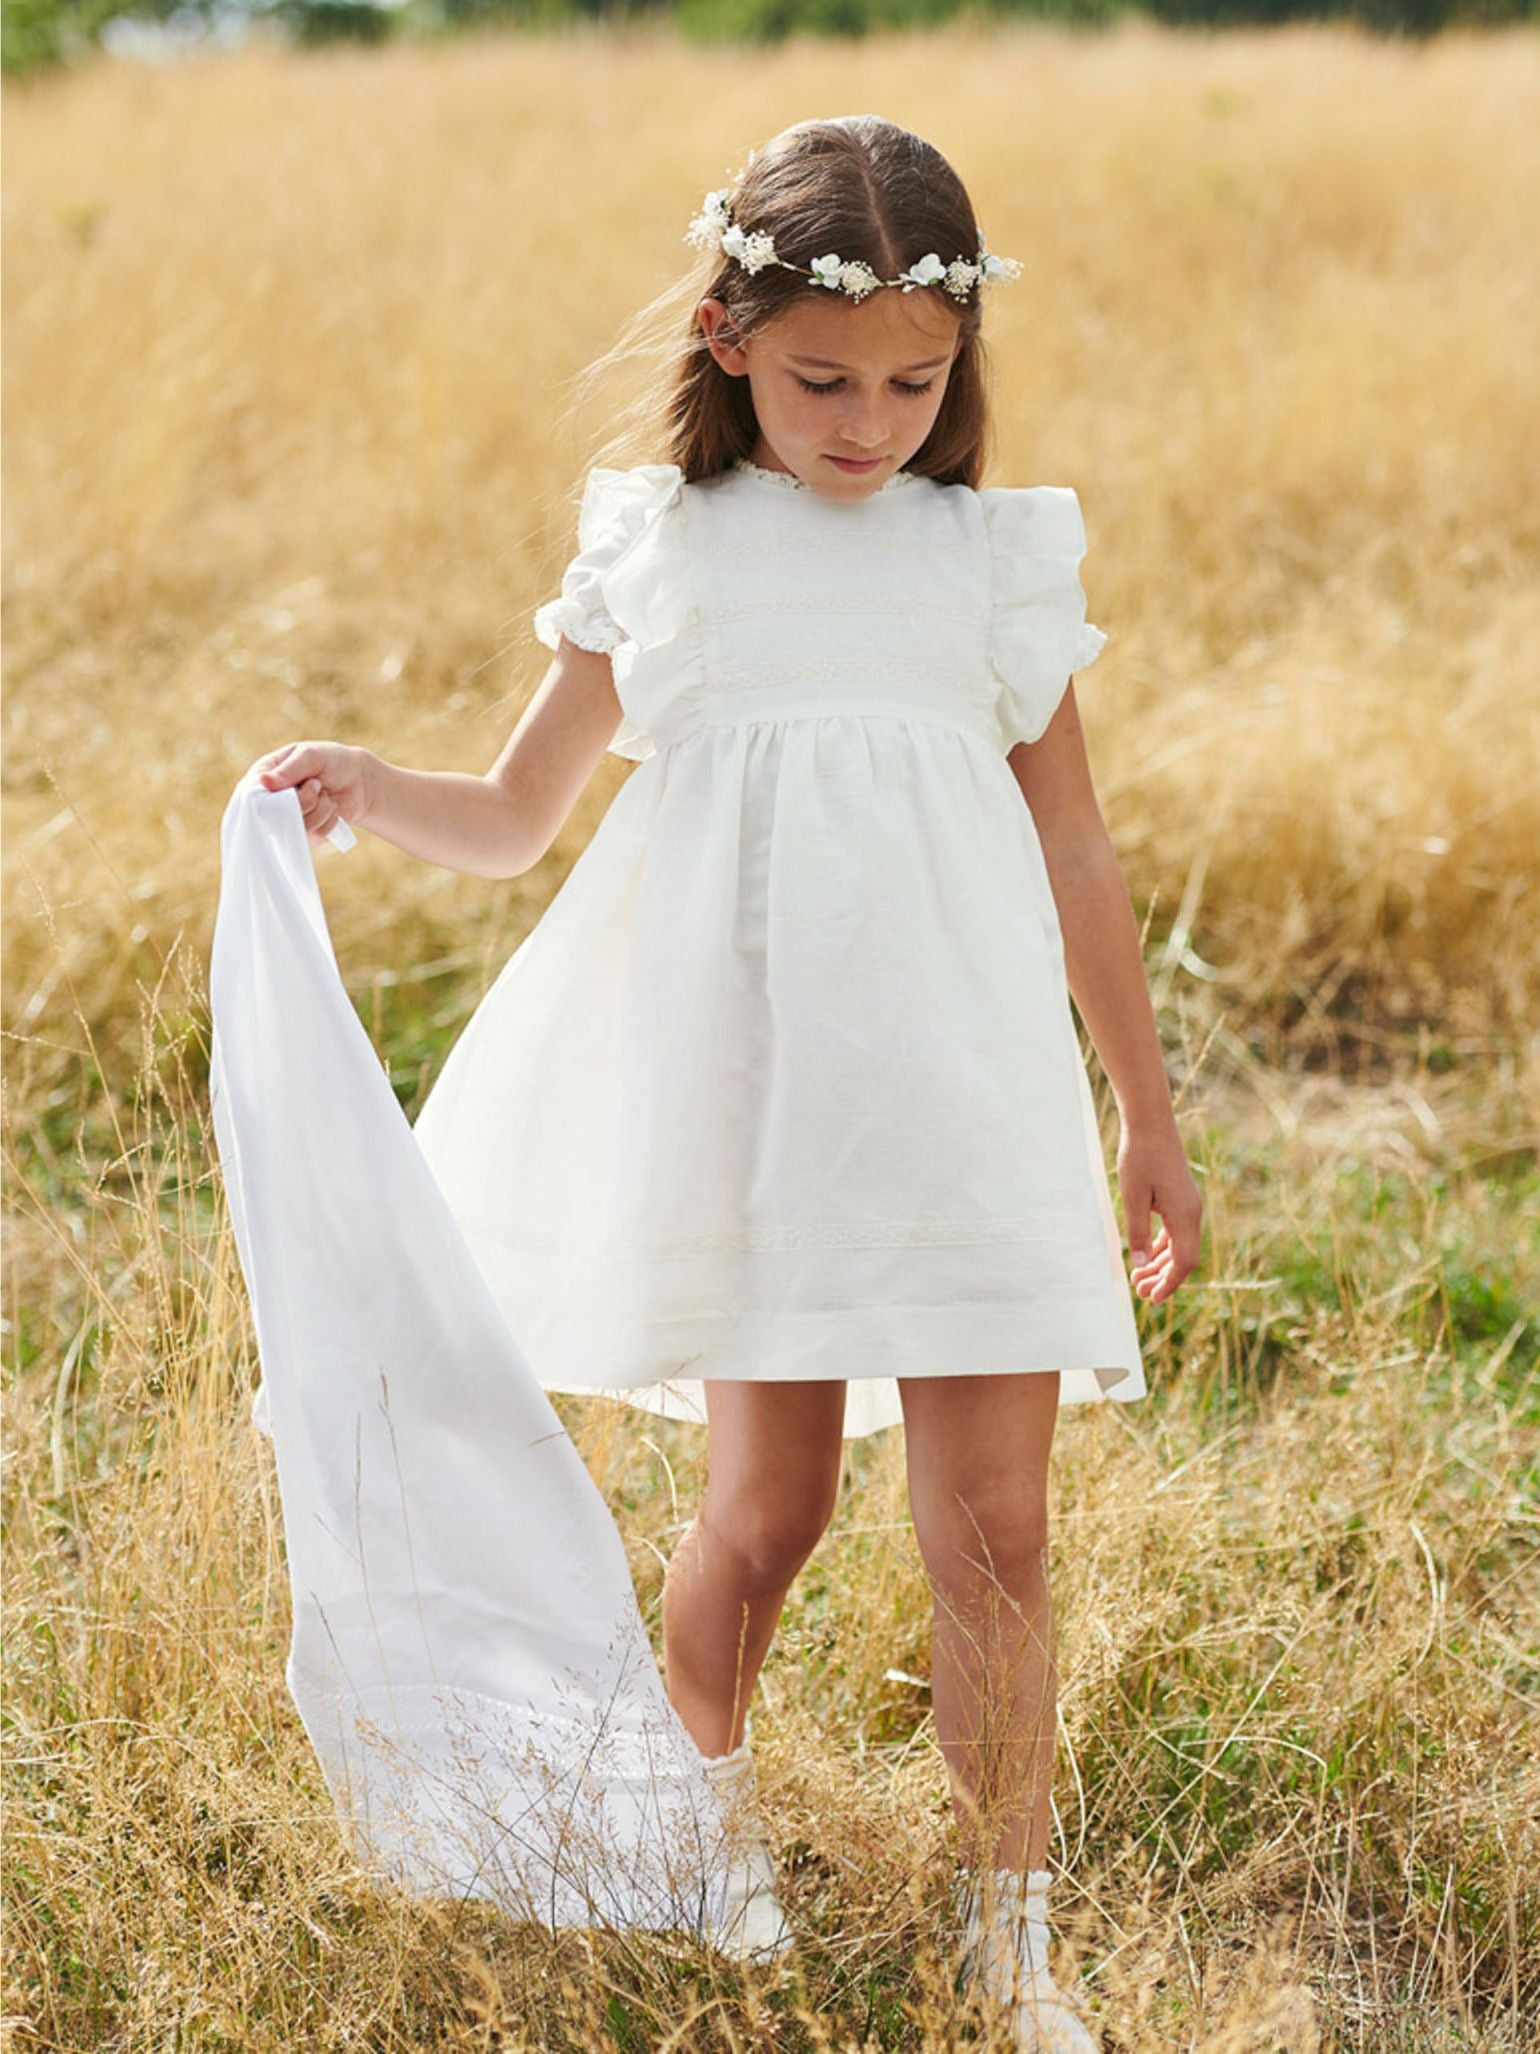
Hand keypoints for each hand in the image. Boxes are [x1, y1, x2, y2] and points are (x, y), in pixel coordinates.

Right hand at [252, 741, 372, 843]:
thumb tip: (263, 782)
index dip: (269, 798)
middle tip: (316, 784)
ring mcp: (287, 821)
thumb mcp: (311, 755)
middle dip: (304, 800)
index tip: (292, 789)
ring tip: (325, 793)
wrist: (360, 781)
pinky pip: (314, 836)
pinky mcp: (305, 835)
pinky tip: (331, 808)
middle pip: (276, 815)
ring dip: (320, 809)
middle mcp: (271, 802)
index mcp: (263, 777)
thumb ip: (289, 769)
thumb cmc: (331, 761)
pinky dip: (329, 821)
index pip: (252, 795)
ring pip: (297, 827)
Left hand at [1116, 1117, 1202, 1304]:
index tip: (1152, 1300)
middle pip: (1183, 1258)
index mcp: (1185, 1215)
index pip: (1184, 1262)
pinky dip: (1162, 1247)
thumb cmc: (1139, 1157)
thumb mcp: (1132, 1197)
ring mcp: (1188, 1206)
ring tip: (1139, 1280)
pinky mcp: (1180, 1199)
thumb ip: (1137, 1232)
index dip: (1170, 1283)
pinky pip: (1175, 1232)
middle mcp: (1192, 1213)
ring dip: (1160, 1264)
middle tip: (1139, 1293)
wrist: (1150, 1124)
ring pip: (1179, 1245)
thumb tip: (1139, 1266)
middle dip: (1163, 1278)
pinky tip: (1146, 1256)